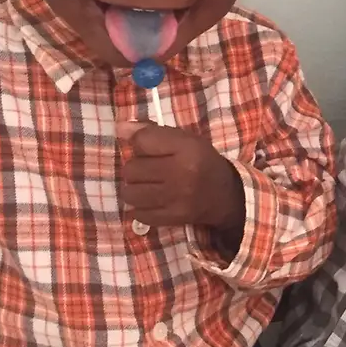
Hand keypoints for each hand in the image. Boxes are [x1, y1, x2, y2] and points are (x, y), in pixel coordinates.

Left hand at [118, 121, 244, 231]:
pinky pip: (138, 214)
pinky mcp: (172, 218)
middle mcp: (181, 173)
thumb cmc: (202, 161)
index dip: (140, 143)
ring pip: (130, 193)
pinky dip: (141, 207)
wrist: (226, 195)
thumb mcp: (184, 140)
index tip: (148, 148)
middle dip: (136, 168)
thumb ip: (152, 132)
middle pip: (131, 169)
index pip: (143, 141)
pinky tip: (153, 200)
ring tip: (148, 186)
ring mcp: (176, 198)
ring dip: (135, 189)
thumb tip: (120, 129)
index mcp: (187, 148)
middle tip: (150, 169)